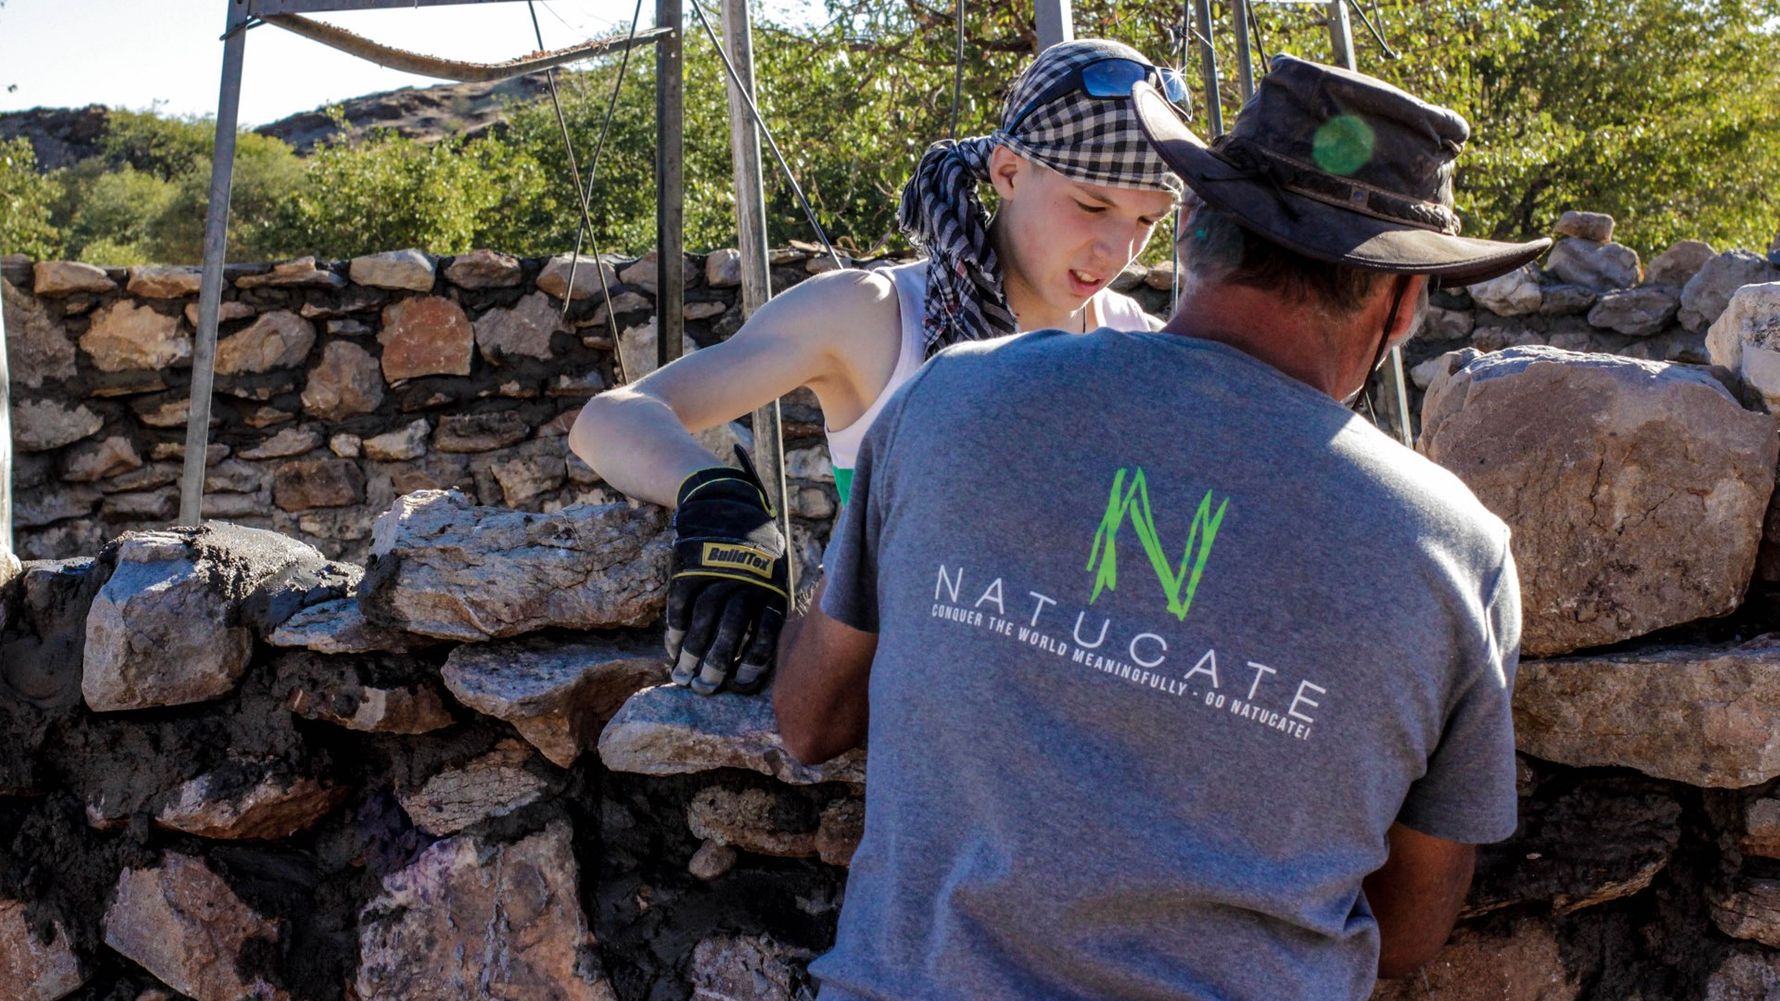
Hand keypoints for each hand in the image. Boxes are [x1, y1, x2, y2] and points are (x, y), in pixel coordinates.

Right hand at [665, 449, 788, 694]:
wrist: (724, 505)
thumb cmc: (756, 548)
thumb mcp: (777, 570)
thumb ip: (773, 606)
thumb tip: (776, 651)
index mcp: (771, 586)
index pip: (765, 632)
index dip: (753, 661)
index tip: (741, 684)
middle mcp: (745, 581)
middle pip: (729, 630)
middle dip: (716, 664)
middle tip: (706, 688)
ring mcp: (714, 573)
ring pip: (702, 621)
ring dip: (691, 653)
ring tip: (684, 676)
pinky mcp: (688, 568)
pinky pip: (680, 606)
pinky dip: (675, 630)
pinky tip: (672, 649)